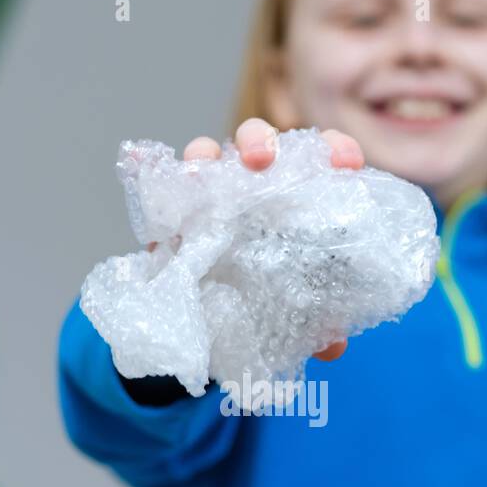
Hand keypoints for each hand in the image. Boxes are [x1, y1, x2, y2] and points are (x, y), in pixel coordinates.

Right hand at [171, 117, 362, 362]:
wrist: (219, 322)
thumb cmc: (271, 299)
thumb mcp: (298, 313)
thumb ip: (319, 323)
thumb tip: (332, 344)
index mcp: (296, 195)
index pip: (320, 158)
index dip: (334, 151)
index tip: (345, 164)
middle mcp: (253, 184)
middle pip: (257, 143)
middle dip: (260, 143)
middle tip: (261, 162)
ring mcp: (211, 193)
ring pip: (206, 155)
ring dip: (204, 155)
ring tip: (202, 167)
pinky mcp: (173, 214)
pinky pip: (161, 187)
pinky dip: (152, 173)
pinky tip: (141, 163)